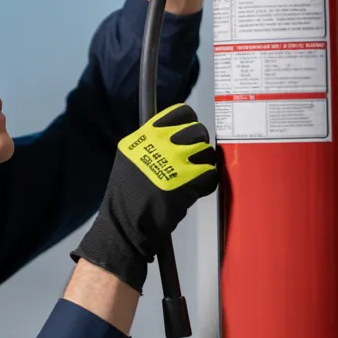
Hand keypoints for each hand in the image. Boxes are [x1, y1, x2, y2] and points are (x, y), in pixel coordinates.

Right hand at [71, 104, 220, 292]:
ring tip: (194, 175)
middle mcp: (161, 145)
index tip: (189, 132)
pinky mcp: (188, 183)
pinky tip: (196, 189)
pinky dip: (207, 183)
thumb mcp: (130, 158)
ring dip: (205, 164)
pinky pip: (211, 175)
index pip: (181, 113)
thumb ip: (150, 144)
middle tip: (195, 156)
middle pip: (198, 131)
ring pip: (207, 153)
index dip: (190, 122)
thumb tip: (174, 134)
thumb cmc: (127, 196)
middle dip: (200, 144)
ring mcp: (176, 162)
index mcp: (145, 136)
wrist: (126, 224)